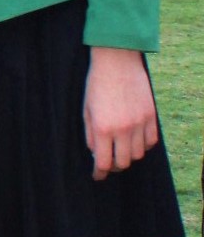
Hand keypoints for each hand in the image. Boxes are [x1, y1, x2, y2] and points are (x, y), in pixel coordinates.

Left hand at [82, 46, 157, 177]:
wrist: (117, 61)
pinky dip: (143, 145)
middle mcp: (123, 129)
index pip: (103, 162)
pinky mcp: (151, 115)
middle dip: (114, 167)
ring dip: (129, 155)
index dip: (99, 173)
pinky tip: (135, 141)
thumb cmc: (97, 84)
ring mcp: (140, 123)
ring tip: (121, 150)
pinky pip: (151, 141)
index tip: (97, 176)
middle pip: (123, 162)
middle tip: (109, 163)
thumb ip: (90, 134)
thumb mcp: (86, 110)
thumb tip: (95, 153)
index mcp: (103, 128)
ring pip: (139, 154)